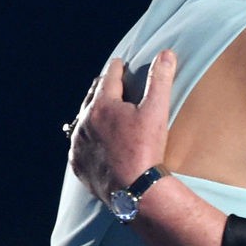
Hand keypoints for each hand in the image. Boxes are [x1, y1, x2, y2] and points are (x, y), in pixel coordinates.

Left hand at [69, 50, 176, 200]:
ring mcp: (79, 145)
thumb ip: (160, 80)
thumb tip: (166, 54)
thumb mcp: (156, 111)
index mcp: (102, 106)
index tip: (119, 64)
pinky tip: (95, 143)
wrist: (135, 191)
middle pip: (92, 98)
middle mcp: (84, 122)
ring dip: (92, 116)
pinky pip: (80, 147)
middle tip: (108, 84)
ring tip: (100, 114)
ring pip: (83, 122)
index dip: (116, 69)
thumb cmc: (146, 150)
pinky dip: (88, 141)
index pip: (109, 79)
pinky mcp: (78, 165)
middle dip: (101, 89)